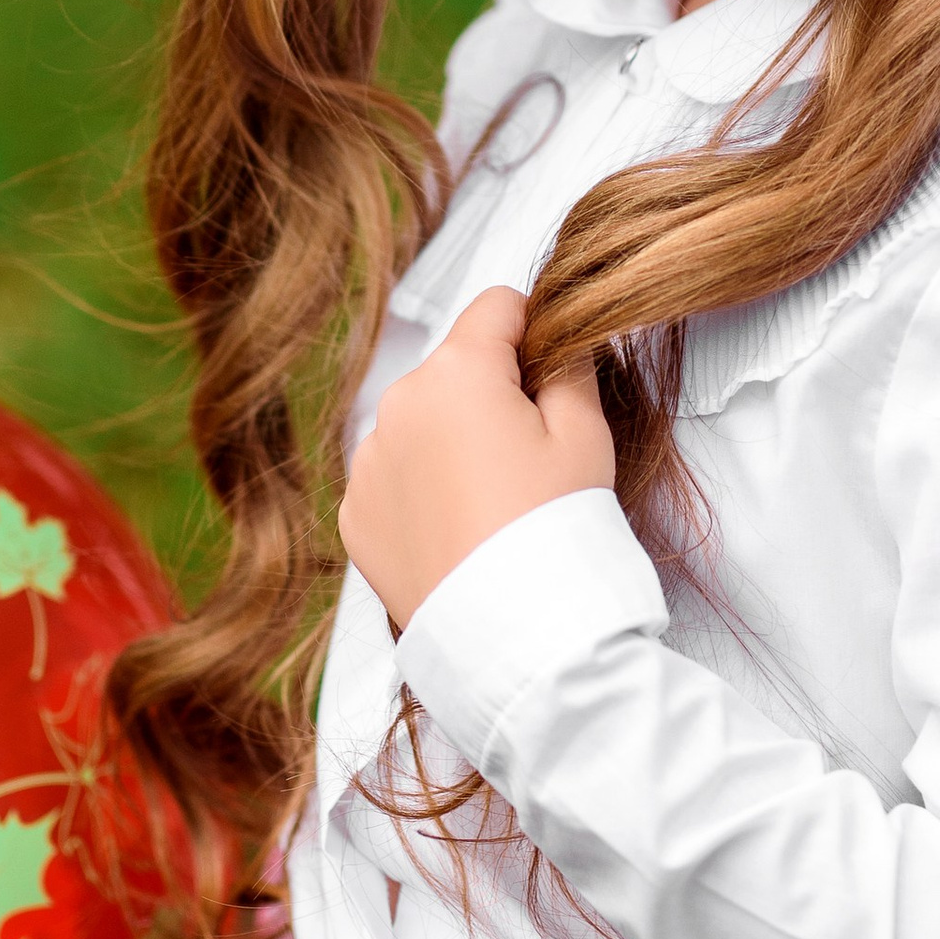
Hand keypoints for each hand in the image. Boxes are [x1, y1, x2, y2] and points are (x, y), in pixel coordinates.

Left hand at [338, 285, 615, 630]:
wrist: (513, 632)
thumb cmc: (555, 527)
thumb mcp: (584, 434)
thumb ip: (570, 367)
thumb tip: (557, 342)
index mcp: (456, 371)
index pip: (495, 307)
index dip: (533, 331)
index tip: (553, 373)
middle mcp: (396, 404)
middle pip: (454, 369)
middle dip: (490, 393)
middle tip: (531, 456)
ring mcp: (368, 461)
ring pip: (419, 422)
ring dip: (450, 440)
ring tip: (493, 501)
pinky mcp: (354, 512)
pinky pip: (392, 477)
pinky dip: (421, 490)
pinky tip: (459, 527)